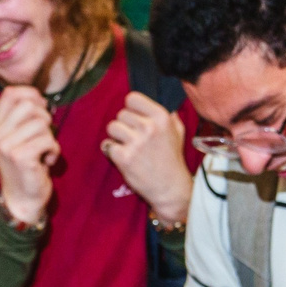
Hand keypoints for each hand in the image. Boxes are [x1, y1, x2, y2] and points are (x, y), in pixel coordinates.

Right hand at [0, 85, 59, 226]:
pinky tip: (47, 161)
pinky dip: (54, 150)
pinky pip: (48, 140)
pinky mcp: (20, 157)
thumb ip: (23, 117)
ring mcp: (5, 146)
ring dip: (50, 137)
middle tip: (44, 134)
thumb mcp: (18, 138)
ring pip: (41, 122)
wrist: (22, 198)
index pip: (11, 93)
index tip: (41, 109)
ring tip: (44, 151)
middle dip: (44, 117)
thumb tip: (41, 98)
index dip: (32, 95)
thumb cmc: (26, 165)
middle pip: (28, 104)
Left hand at [102, 90, 192, 225]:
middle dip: (124, 125)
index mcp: (161, 117)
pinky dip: (111, 151)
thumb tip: (169, 110)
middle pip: (120, 114)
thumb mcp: (178, 134)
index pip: (132, 98)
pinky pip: (107, 145)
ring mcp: (136, 143)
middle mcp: (149, 127)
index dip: (130, 109)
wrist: (170, 188)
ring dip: (116, 137)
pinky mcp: (125, 158)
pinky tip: (122, 157)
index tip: (134, 119)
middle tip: (132, 138)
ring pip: (112, 127)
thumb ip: (171, 119)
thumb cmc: (173, 160)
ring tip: (126, 147)